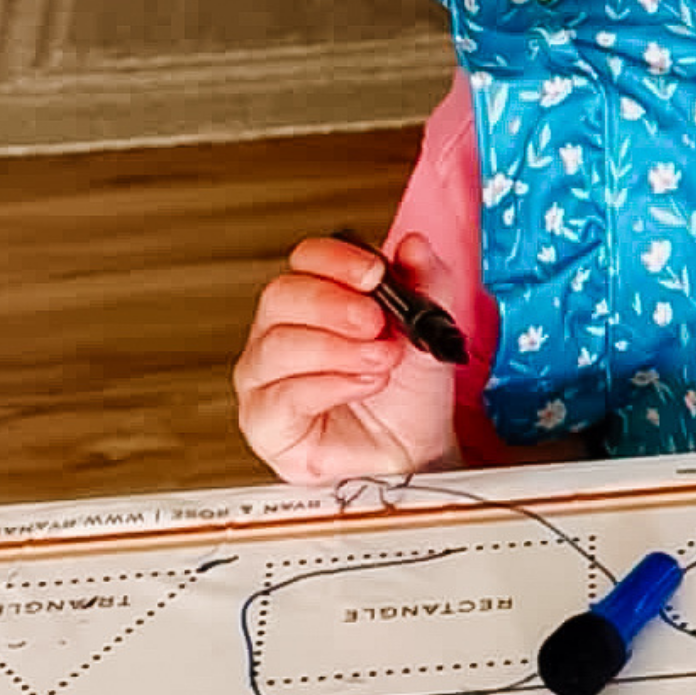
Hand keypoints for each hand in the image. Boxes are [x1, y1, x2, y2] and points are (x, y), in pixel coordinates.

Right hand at [233, 233, 463, 483]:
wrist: (417, 449)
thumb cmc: (410, 392)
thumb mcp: (431, 329)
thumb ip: (427, 282)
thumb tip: (414, 245)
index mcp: (316, 299)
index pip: (305, 259)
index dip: (337, 259)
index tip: (375, 273)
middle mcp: (281, 331)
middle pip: (282, 296)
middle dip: (335, 305)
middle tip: (376, 324)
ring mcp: (266, 377)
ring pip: (278, 345)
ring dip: (339, 350)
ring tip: (381, 362)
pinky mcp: (264, 423)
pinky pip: (282, 395)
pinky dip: (330, 386)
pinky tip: (362, 386)